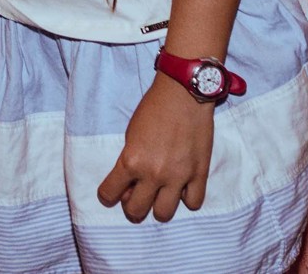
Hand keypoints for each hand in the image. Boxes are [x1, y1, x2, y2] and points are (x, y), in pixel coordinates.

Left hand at [95, 73, 217, 221]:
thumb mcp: (131, 134)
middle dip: (133, 206)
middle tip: (137, 196)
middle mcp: (154, 173)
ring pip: (164, 214)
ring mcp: (178, 176)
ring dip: (159, 207)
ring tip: (160, 195)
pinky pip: (193, 203)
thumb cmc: (153, 109)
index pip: (109, 194)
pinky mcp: (199, 174)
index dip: (108, 195)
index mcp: (131, 161)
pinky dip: (186, 198)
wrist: (183, 94)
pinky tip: (182, 187)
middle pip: (137, 211)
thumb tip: (130, 185)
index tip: (111, 193)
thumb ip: (130, 161)